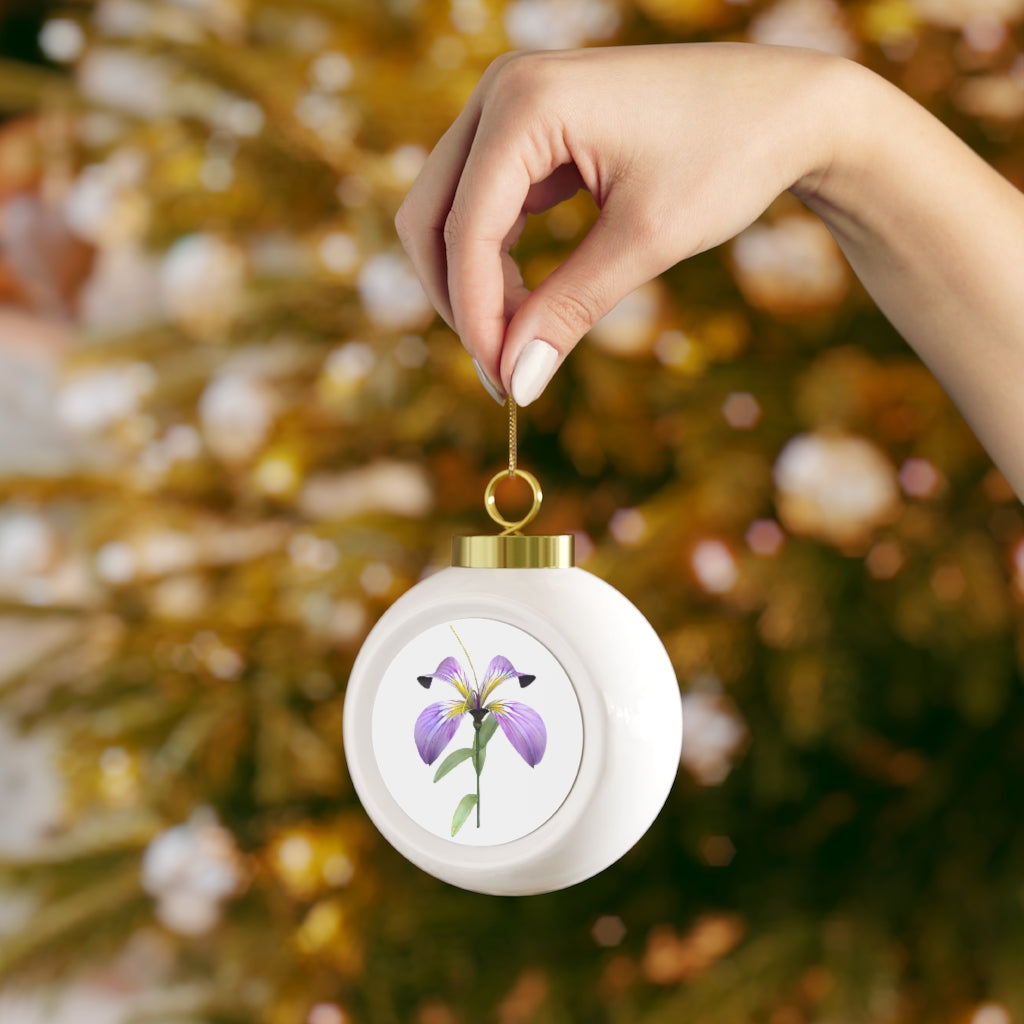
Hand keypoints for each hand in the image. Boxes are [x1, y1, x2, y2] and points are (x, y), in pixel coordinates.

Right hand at [395, 43, 843, 404]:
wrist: (787, 107)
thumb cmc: (728, 156)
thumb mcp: (645, 242)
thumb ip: (569, 310)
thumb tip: (517, 382)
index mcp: (525, 102)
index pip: (465, 230)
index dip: (476, 317)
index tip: (504, 384)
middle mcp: (502, 91)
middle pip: (430, 216)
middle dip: (459, 300)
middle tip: (503, 370)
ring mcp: (511, 106)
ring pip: (449, 213)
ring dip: (474, 283)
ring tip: (523, 342)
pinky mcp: (529, 129)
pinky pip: (484, 204)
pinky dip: (496, 259)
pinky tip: (530, 303)